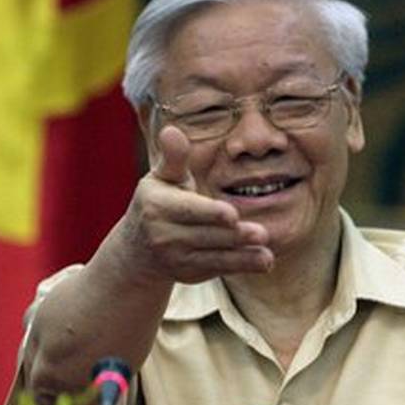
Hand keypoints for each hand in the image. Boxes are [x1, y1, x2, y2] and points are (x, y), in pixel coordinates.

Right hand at [121, 125, 273, 283]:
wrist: (138, 249)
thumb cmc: (159, 201)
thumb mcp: (162, 177)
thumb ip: (173, 157)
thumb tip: (172, 131)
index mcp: (158, 206)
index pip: (188, 210)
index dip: (210, 213)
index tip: (232, 215)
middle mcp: (163, 235)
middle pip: (206, 235)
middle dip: (235, 236)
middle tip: (261, 233)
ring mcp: (175, 258)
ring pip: (214, 257)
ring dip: (243, 257)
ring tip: (267, 255)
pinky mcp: (189, 274)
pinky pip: (217, 269)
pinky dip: (241, 266)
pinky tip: (263, 261)